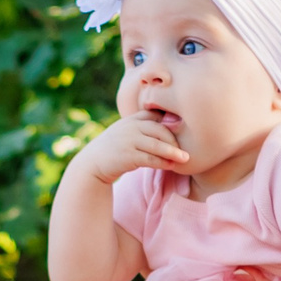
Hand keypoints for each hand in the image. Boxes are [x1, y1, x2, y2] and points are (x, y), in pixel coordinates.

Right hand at [69, 115, 189, 186]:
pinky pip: (150, 158)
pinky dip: (162, 162)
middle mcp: (130, 127)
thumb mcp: (127, 132)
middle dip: (175, 139)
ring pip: (157, 144)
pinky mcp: (127, 156)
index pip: (156, 115)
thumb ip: (144, 128)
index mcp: (132, 119)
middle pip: (160, 129)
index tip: (184, 128)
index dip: (171, 121)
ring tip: (185, 158)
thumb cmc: (115, 149)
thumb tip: (171, 125)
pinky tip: (171, 165)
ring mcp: (128, 141)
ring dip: (173, 151)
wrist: (93, 163)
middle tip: (187, 147)